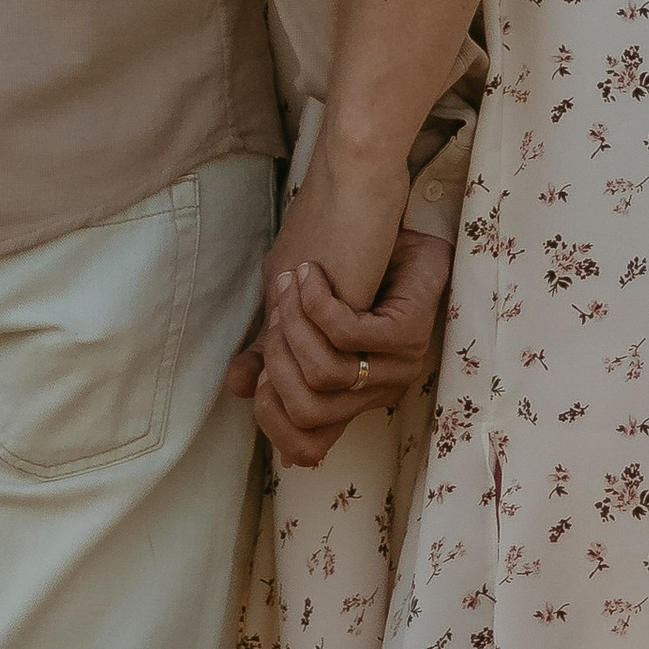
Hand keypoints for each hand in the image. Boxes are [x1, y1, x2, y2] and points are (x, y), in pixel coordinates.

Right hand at [235, 225, 452, 470]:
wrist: (377, 203)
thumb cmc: (335, 261)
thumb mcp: (291, 312)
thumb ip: (269, 354)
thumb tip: (238, 390)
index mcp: (353, 395)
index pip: (309, 444)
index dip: (271, 418)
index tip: (257, 373)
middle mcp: (381, 389)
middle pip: (308, 409)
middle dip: (277, 357)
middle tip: (277, 311)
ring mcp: (401, 363)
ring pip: (325, 372)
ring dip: (295, 323)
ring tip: (291, 284)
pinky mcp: (410, 333)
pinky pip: (347, 335)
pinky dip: (318, 302)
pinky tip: (311, 273)